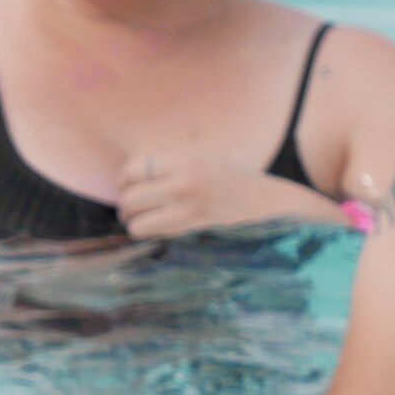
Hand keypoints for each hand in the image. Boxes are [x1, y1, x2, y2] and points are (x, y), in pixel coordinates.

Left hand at [113, 150, 324, 239]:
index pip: (134, 169)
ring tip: (144, 221)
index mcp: (186, 160)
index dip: (124, 181)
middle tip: (134, 209)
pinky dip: (148, 234)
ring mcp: (187, 208)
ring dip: (135, 223)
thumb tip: (132, 175)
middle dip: (127, 205)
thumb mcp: (206, 160)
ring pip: (135, 220)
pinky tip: (158, 230)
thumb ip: (172, 165)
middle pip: (129, 197)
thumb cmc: (236, 183)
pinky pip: (150, 233)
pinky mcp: (191, 229)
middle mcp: (184, 182)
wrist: (271, 205)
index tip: (127, 187)